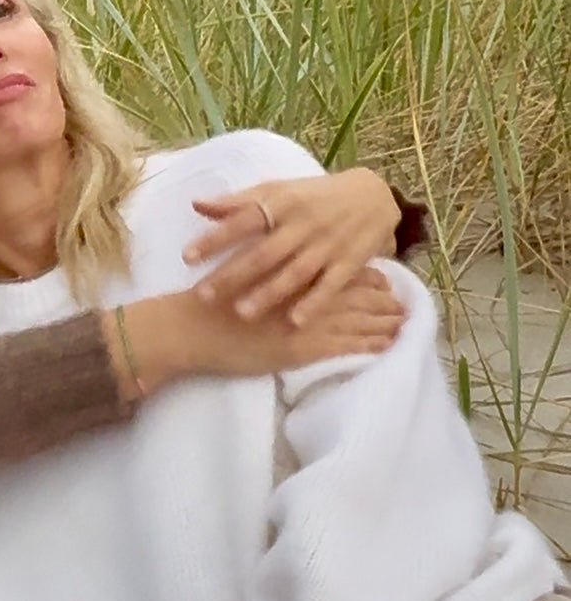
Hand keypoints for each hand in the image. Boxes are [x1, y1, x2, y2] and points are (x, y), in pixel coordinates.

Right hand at [180, 266, 403, 376]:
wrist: (196, 327)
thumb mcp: (238, 265)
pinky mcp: (306, 347)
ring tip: (403, 325)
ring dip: (382, 321)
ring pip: (358, 318)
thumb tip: (281, 253)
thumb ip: (260, 254)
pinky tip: (386, 347)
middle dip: (382, 299)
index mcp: (293, 269)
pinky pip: (348, 344)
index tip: (383, 278)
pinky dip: (370, 344)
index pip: (339, 268)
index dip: (364, 274)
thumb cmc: (212, 297)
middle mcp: (306, 290)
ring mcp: (308, 319)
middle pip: (356, 291)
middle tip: (403, 304)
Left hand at [185, 166, 399, 325]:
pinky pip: (329, 286)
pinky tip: (294, 321)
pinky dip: (313, 303)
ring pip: (293, 273)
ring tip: (241, 313)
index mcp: (281, 202)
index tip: (187, 257)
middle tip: (204, 296)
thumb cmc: (314, 195)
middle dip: (232, 275)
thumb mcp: (278, 189)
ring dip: (267, 294)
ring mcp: (326, 245)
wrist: (372, 196)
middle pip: (262, 253)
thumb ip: (238, 201)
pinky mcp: (348, 263)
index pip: (242, 221)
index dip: (215, 238)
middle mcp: (302, 224)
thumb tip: (197, 205)